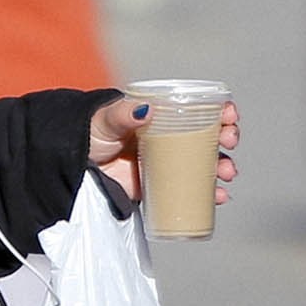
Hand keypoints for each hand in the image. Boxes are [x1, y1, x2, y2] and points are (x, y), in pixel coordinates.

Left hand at [87, 96, 240, 206]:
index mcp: (163, 115)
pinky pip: (191, 190)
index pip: (200, 108)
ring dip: (223, 167)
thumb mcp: (106, 119)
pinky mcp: (161, 187)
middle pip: (210, 136)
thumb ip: (122, 113)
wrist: (76, 165)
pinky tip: (218, 197)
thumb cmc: (91, 133)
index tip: (229, 116)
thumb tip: (145, 110)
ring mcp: (168, 163)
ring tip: (226, 174)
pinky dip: (209, 195)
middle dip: (228, 138)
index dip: (221, 110)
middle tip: (229, 142)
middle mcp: (172, 137)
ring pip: (206, 164)